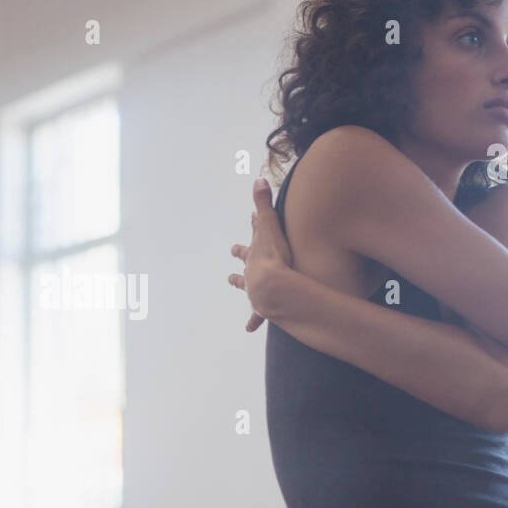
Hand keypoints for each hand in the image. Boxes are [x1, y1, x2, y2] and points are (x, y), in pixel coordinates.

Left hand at [228, 173, 292, 330]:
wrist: (271, 289)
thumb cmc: (273, 258)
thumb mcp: (270, 228)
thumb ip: (265, 204)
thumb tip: (257, 179)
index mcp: (254, 254)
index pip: (253, 236)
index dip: (255, 225)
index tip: (253, 218)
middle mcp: (251, 272)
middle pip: (243, 262)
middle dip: (240, 256)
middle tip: (234, 251)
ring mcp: (255, 290)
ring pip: (245, 287)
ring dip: (241, 285)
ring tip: (234, 283)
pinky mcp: (262, 307)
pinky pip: (257, 316)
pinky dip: (253, 321)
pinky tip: (248, 328)